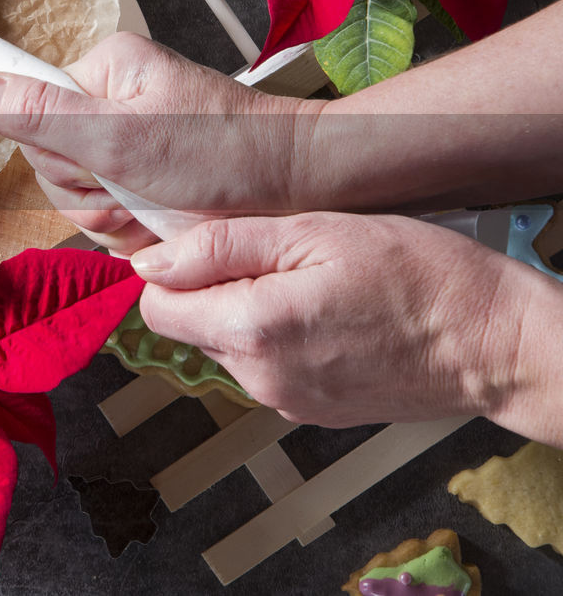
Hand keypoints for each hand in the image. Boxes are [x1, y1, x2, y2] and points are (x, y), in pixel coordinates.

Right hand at [0, 33, 323, 254]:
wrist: (301, 186)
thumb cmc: (226, 153)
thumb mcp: (123, 139)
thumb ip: (41, 115)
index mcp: (100, 70)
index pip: (28, 115)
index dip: (57, 154)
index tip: (97, 163)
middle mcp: (109, 99)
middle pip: (51, 162)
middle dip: (91, 195)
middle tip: (138, 193)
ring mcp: (128, 139)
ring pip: (78, 194)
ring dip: (113, 216)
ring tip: (159, 209)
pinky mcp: (144, 175)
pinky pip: (107, 211)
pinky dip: (132, 227)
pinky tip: (164, 222)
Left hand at [130, 212, 557, 430]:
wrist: (495, 342)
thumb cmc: (419, 275)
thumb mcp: (313, 231)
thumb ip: (221, 246)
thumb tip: (150, 264)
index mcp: (252, 330)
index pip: (157, 309)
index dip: (175, 272)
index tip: (213, 248)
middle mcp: (260, 379)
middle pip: (192, 327)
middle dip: (217, 291)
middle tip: (282, 260)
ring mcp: (286, 403)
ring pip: (229, 347)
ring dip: (251, 315)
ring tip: (314, 286)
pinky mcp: (311, 414)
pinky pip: (267, 369)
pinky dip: (281, 340)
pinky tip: (329, 317)